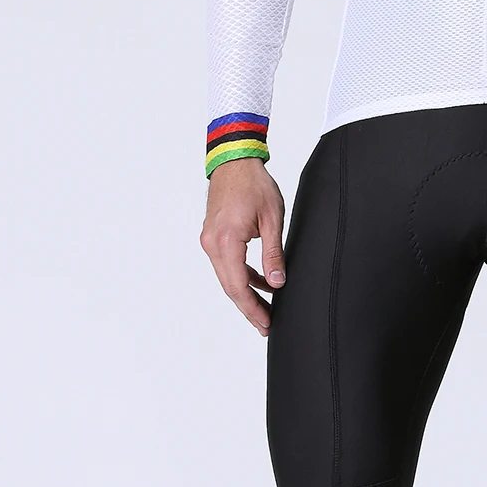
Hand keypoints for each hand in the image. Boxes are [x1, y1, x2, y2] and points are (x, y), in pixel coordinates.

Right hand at [200, 157, 286, 334]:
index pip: (238, 286)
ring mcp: (209, 240)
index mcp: (226, 241)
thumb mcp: (272, 219)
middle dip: (249, 308)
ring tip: (266, 309)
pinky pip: (227, 264)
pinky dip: (242, 276)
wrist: (234, 161)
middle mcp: (212, 244)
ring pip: (227, 277)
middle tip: (266, 325)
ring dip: (246, 294)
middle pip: (230, 287)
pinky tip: (260, 283)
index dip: (253, 308)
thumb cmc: (254, 184)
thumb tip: (277, 282)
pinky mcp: (213, 237)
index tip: (266, 323)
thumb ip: (274, 253)